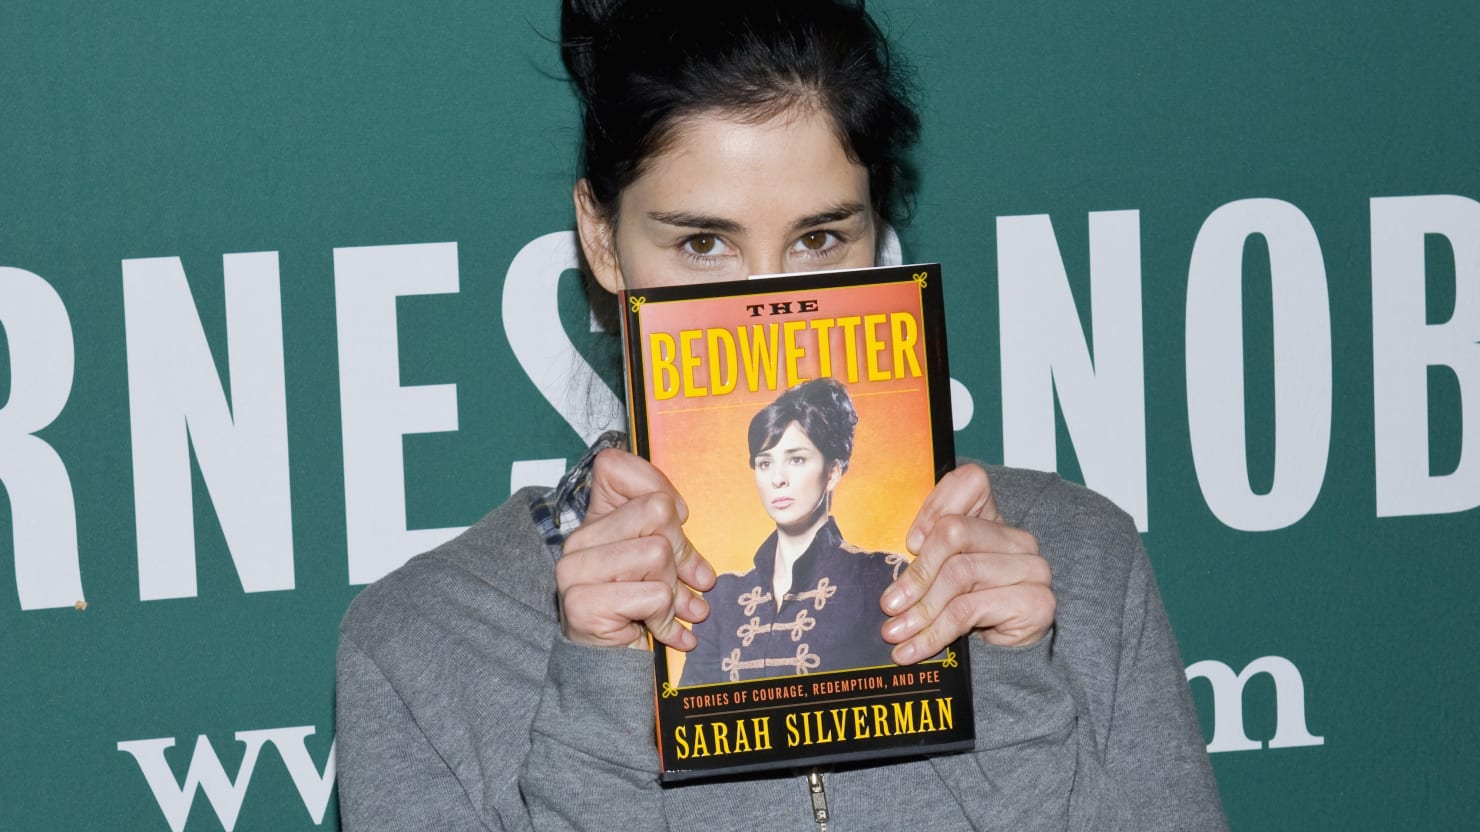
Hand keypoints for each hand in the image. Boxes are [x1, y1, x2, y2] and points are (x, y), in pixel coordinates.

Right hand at [556, 449, 716, 650]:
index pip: (614, 466)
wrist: (611, 670)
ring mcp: (574, 571)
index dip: (658, 488)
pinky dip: (667, 618)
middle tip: (684, 581)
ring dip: (675, 589)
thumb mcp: (660, 565)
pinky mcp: (582, 604)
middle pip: (656, 512)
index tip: (677, 521)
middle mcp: (577, 540)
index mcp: (593, 520)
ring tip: (670, 609)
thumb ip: (671, 537)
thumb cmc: (639, 612)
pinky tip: (662, 631)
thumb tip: (693, 545)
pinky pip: (653, 595)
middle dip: (681, 551)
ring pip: (657, 553)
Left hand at [880, 464, 1053, 662]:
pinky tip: (911, 649)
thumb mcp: (938, 576)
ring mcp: (1032, 568)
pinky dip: (933, 633)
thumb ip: (920, 558)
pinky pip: (968, 610)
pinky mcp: (1036, 601)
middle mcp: (1017, 538)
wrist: (1004, 656)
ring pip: (960, 573)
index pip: (970, 482)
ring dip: (920, 608)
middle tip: (889, 604)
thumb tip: (888, 572)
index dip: (934, 506)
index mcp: (993, 518)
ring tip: (894, 631)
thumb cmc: (966, 608)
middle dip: (917, 571)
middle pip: (955, 532)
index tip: (909, 544)